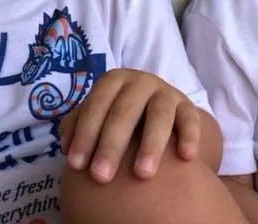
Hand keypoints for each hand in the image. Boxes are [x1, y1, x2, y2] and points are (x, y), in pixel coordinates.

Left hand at [59, 68, 201, 183]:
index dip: (85, 134)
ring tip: (142, 174)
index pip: (96, 105)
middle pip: (124, 112)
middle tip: (100, 177)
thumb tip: (67, 145)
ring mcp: (165, 92)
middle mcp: (140, 81)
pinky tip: (186, 157)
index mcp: (113, 80)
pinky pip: (189, 119)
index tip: (76, 165)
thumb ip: (78, 126)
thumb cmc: (116, 117)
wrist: (153, 109)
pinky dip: (189, 135)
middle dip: (111, 145)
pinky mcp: (186, 106)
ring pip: (159, 115)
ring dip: (150, 144)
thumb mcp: (97, 115)